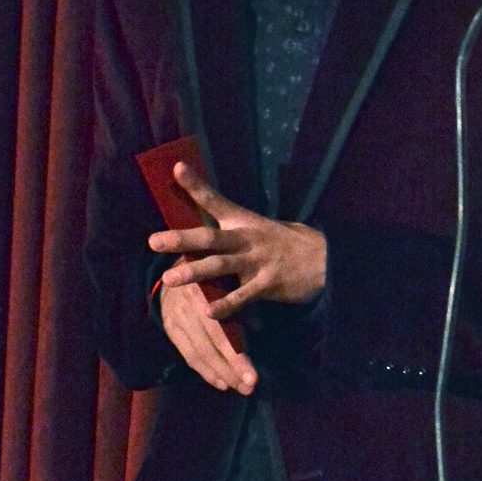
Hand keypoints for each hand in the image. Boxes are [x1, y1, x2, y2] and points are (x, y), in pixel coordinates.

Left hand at [150, 162, 327, 316]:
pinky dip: (226, 305)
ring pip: (221, 266)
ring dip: (194, 272)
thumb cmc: (290, 243)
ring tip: (170, 279)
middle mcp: (247, 239)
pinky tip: (209, 312)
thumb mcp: (262, 226)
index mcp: (244, 222)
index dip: (196, 185)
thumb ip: (235, 226)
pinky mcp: (268, 284)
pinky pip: (243, 296)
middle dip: (181, 238)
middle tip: (154, 241)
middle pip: (210, 236)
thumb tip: (208, 219)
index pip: (216, 201)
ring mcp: (257, 262)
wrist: (326, 260)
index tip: (177, 168)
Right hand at [158, 275, 256, 392]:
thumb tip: (259, 327)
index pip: (223, 333)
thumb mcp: (229, 281)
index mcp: (206, 294)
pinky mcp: (170, 330)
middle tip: (250, 388)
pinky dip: (205, 372)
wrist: (175, 270)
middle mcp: (189, 309)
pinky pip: (188, 356)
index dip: (237, 358)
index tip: (253, 378)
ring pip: (199, 355)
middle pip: (211, 348)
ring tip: (240, 389)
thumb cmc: (212, 276)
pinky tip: (222, 383)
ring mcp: (177, 321)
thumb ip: (243, 303)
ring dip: (221, 375)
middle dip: (231, 372)